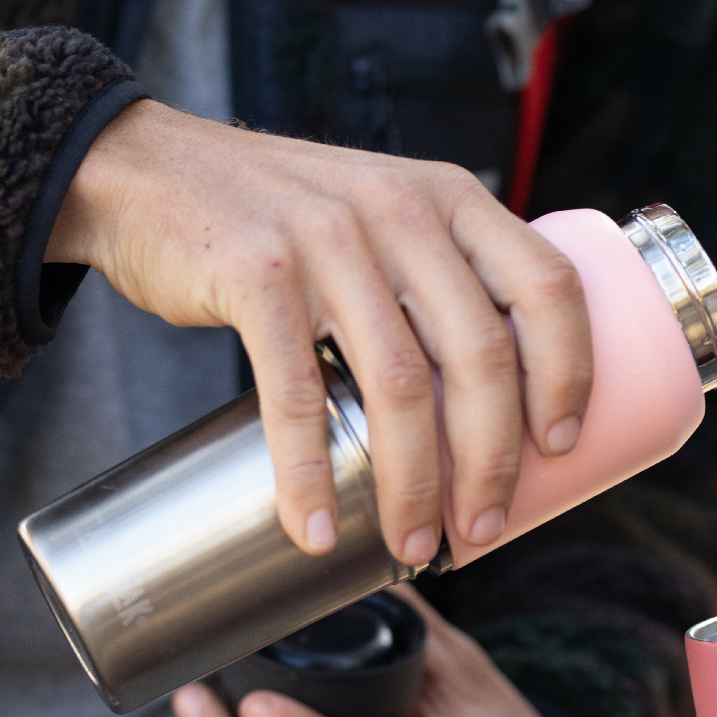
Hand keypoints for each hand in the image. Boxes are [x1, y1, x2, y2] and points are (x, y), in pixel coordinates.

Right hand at [46, 101, 593, 564]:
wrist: (147, 170)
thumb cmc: (279, 218)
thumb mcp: (381, 212)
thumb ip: (436, 275)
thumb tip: (493, 408)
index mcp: (450, 198)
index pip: (546, 284)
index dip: (569, 371)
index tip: (563, 444)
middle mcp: (401, 210)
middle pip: (481, 354)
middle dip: (492, 460)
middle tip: (483, 528)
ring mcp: (329, 240)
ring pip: (400, 386)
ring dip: (413, 485)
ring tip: (413, 546)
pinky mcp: (256, 274)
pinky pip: (298, 395)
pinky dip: (309, 476)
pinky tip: (316, 529)